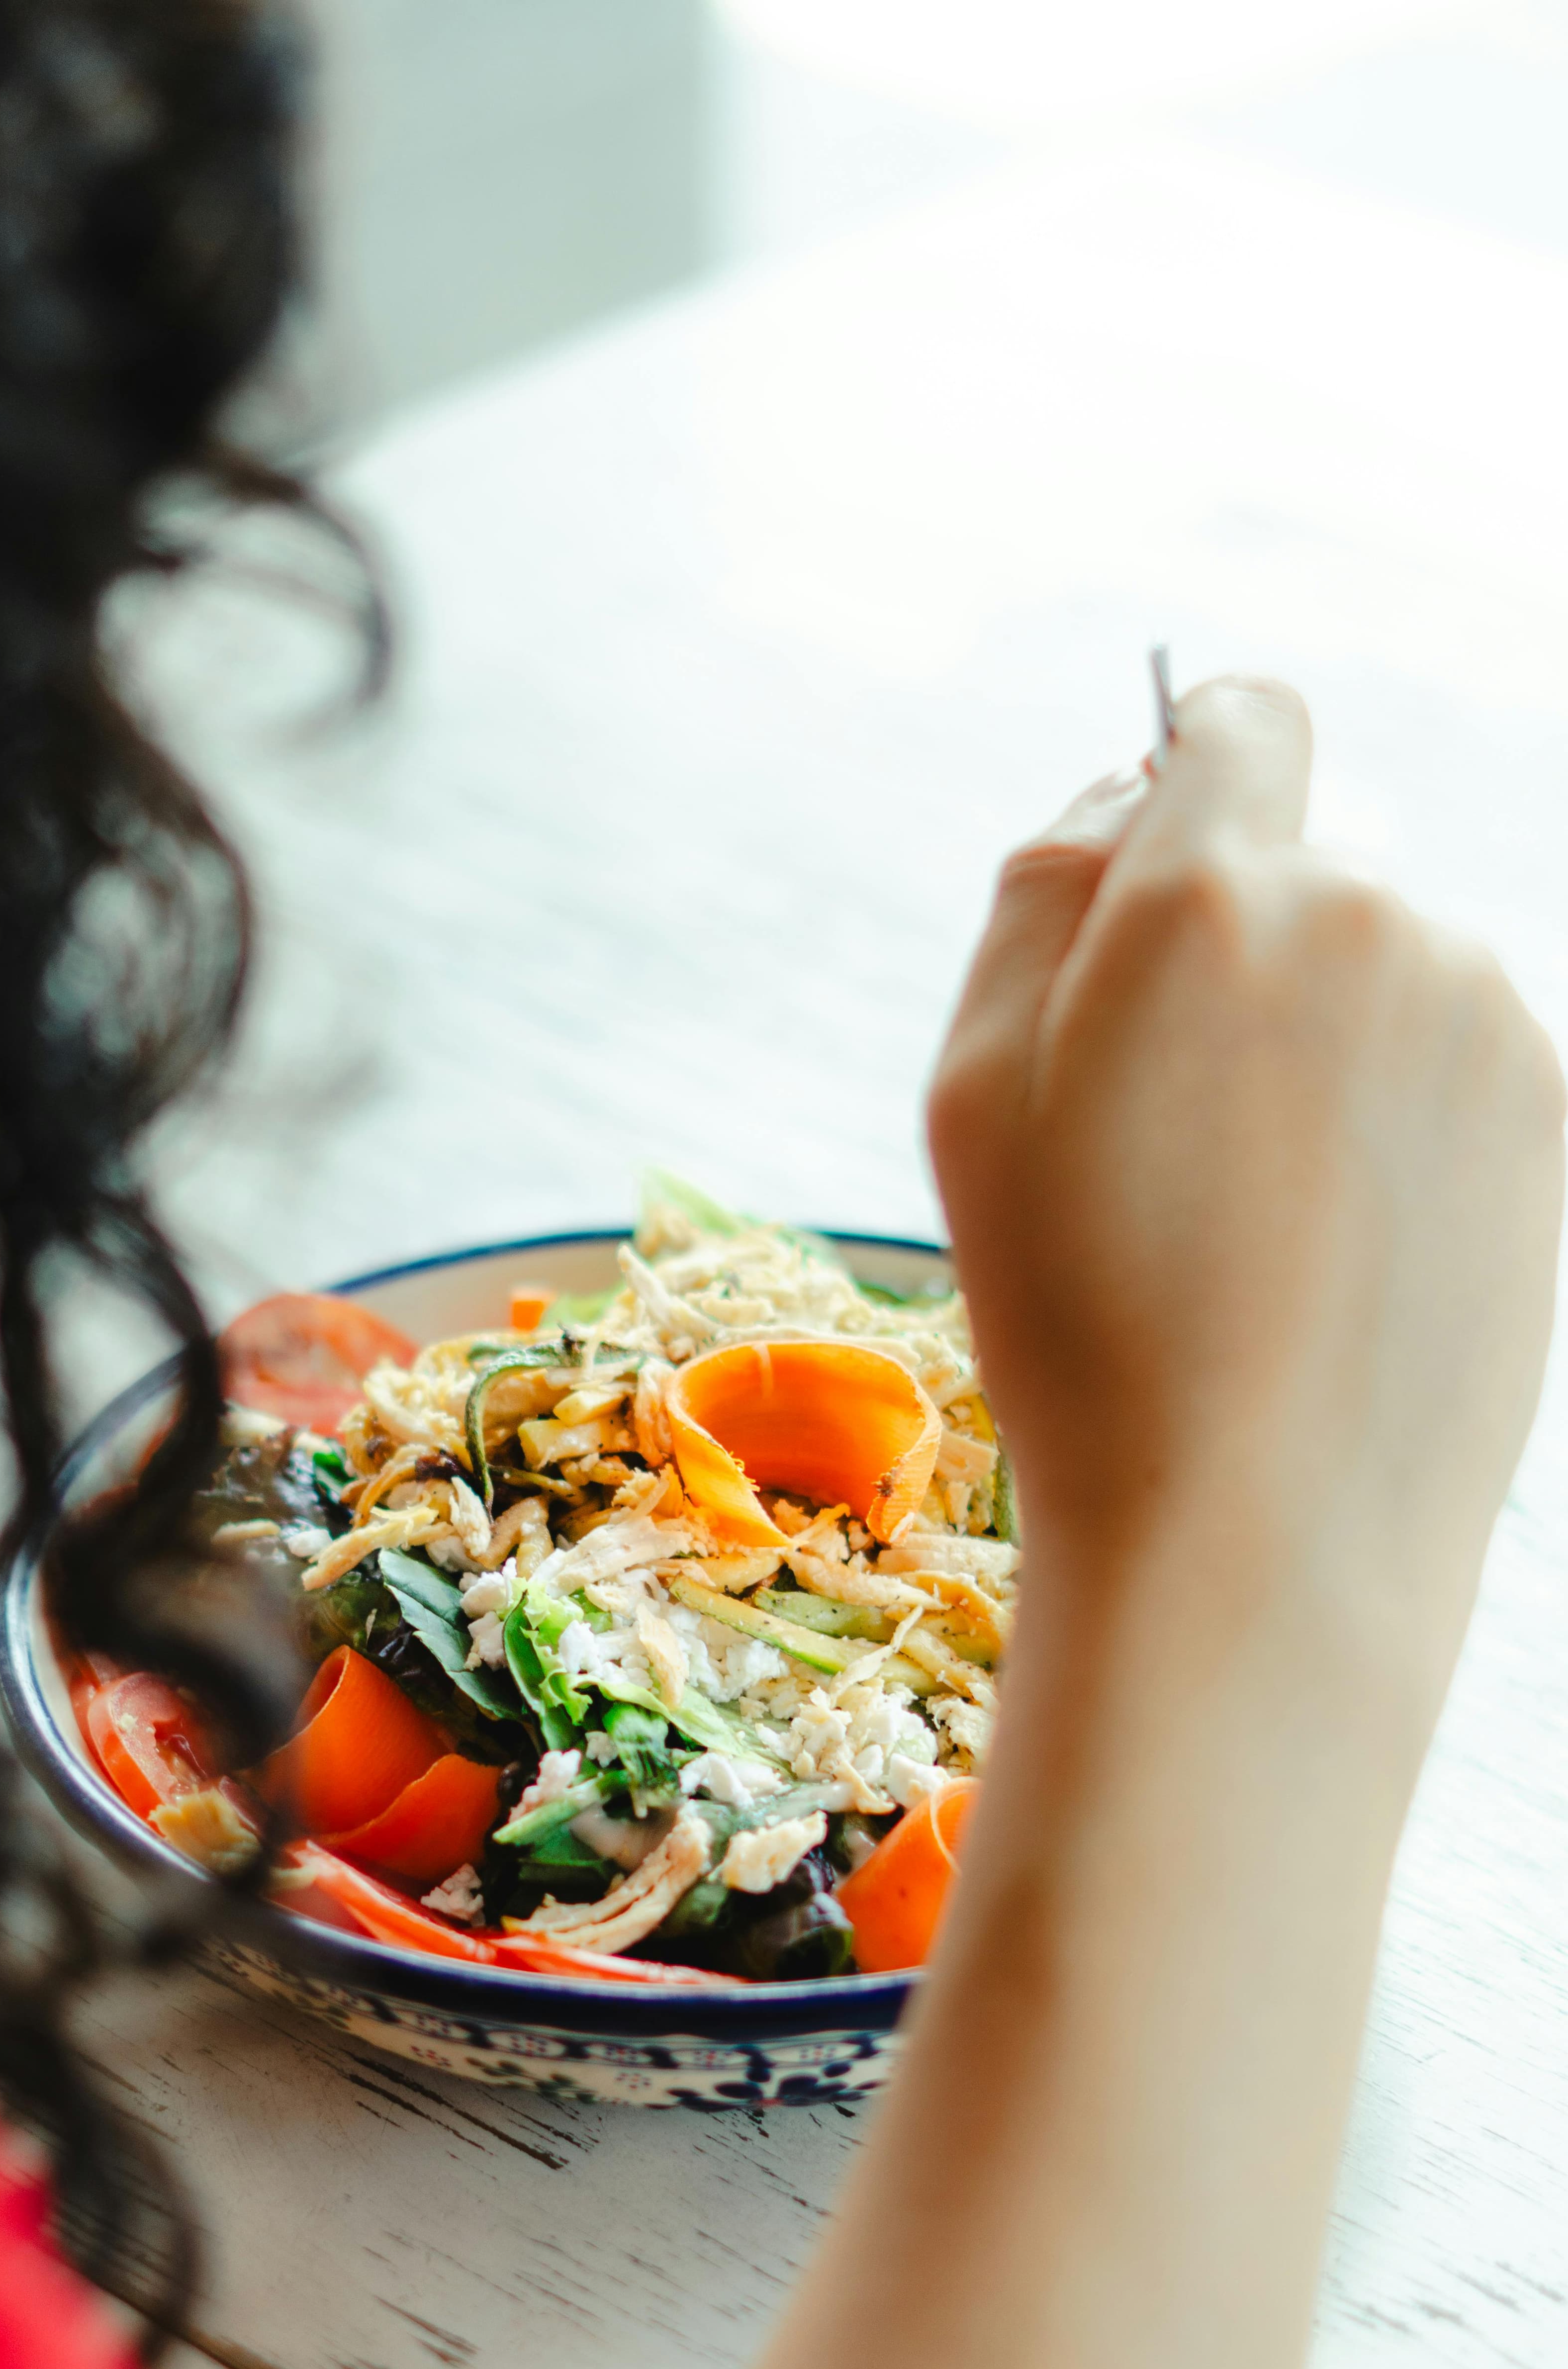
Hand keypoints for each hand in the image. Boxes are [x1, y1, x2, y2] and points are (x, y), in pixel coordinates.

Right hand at [930, 677, 1562, 1691]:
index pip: (1245, 718)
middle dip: (1239, 947)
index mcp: (1219, 895)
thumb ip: (1038, 892)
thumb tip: (1125, 787)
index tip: (1169, 860)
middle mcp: (1382, 919)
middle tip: (1168, 1126)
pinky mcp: (1553, 1118)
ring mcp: (1489, 1019)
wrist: (1262, 1539)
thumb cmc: (1081, 1325)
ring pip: (1390, 968)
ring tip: (1256, 1214)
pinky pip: (1457, 1060)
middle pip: (1311, 864)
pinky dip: (1398, 1118)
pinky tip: (1340, 1248)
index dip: (1194, 769)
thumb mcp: (971, 1094)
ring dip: (1326, 1038)